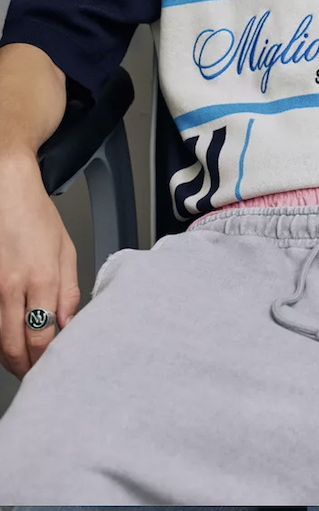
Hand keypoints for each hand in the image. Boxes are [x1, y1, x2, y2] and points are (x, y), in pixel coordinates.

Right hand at [0, 153, 79, 380]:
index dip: (46, 360)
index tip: (51, 366)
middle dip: (24, 367)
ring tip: (22, 359)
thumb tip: (68, 323)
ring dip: (9, 354)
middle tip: (34, 373)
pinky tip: (7, 335)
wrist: (5, 188)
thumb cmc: (36, 214)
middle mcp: (12, 286)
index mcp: (41, 278)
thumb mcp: (66, 249)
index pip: (42, 337)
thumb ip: (69, 290)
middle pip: (13, 346)